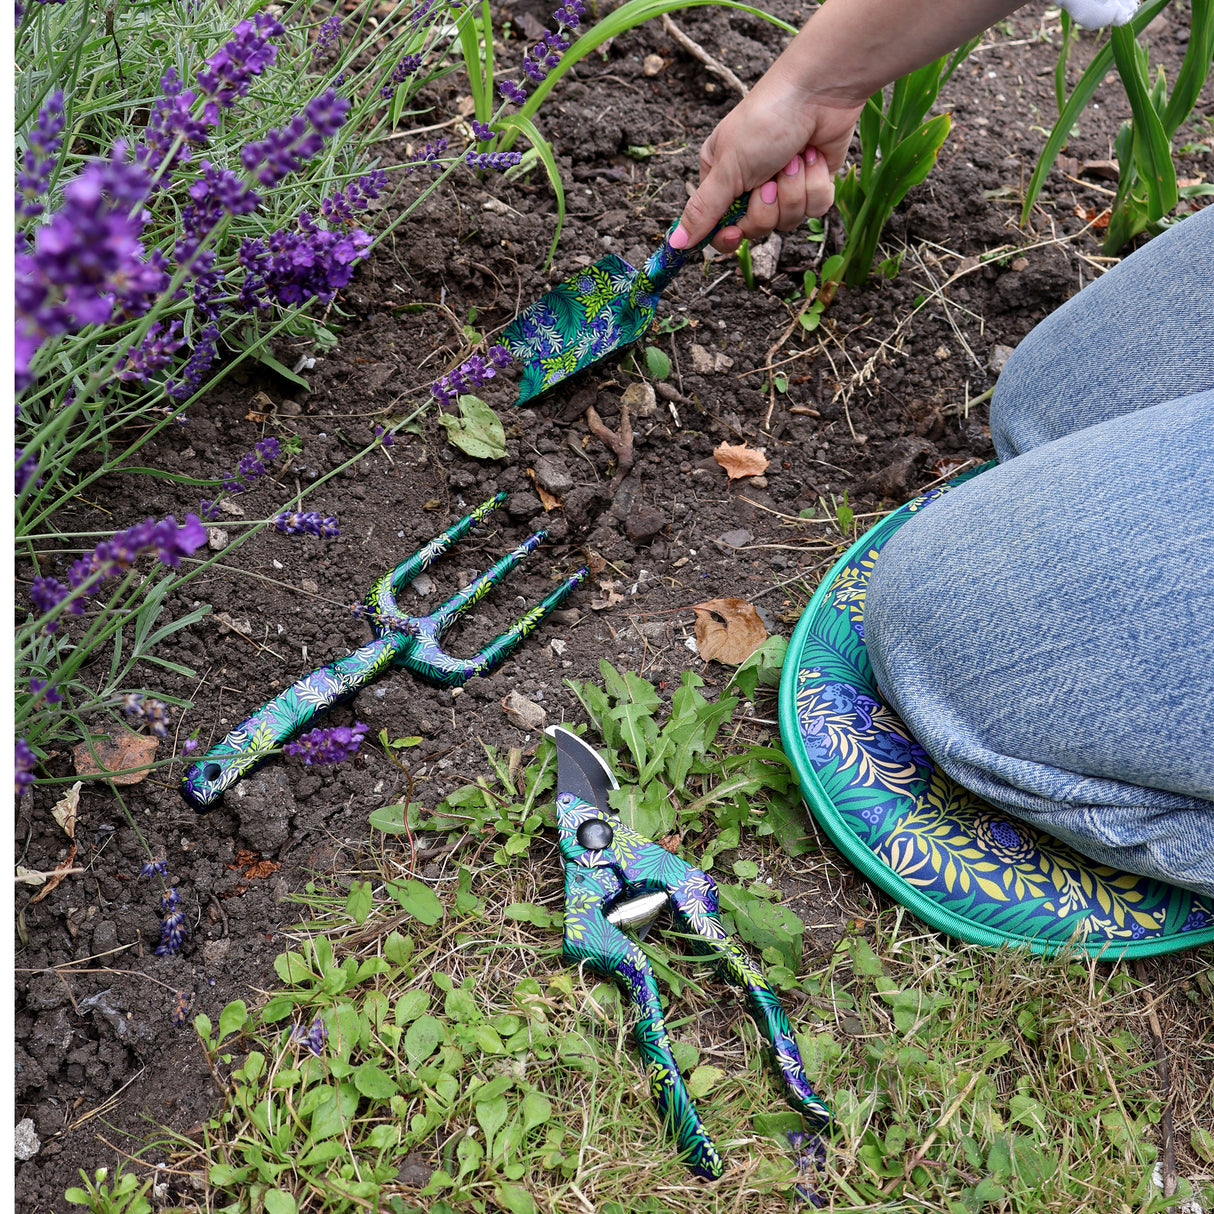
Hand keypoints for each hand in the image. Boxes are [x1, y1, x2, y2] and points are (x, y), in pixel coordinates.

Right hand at [670, 66, 864, 252]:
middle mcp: (750, 185)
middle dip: (767, 206)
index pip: (719, 227)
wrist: (818, 92)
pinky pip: (815, 207)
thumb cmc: (766, 120)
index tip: (735, 233)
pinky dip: (816, 183)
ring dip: (794, 190)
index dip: (728, 236)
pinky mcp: (813, 183)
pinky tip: (813, 158)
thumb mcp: (727, 167)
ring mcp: (784, 186)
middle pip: (756, 229)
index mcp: (721, 178)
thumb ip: (703, 209)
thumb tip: (675, 243)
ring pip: (788, 220)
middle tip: (769, 177)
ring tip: (794, 159)